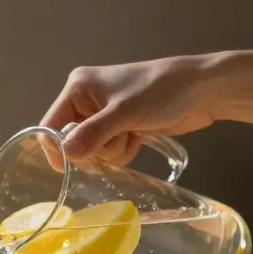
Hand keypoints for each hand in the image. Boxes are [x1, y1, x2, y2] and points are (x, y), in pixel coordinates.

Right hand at [40, 55, 222, 166]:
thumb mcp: (124, 112)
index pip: (50, 125)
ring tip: (133, 133)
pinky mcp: (120, 126)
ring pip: (92, 150)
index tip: (73, 165)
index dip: (57, 148)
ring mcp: (103, 115)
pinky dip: (123, 149)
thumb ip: (93, 134)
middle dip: (95, 148)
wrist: (202, 90)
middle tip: (117, 136)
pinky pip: (109, 151)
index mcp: (78, 88)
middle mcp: (86, 101)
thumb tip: (65, 154)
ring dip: (112, 150)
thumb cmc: (161, 91)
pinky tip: (139, 136)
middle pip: (71, 141)